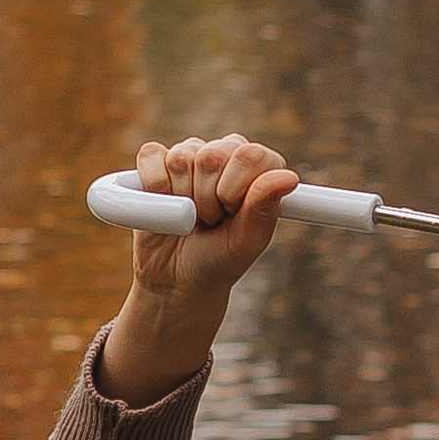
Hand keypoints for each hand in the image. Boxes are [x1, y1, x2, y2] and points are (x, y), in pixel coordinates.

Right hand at [97, 133, 302, 406]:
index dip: (240, 181)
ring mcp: (189, 162)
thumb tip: (288, 178)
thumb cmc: (217, 269)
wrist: (173, 288)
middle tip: (208, 225)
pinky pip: (151, 154)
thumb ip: (264, 211)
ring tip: (186, 222)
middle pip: (217, 151)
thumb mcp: (244, 247)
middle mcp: (225, 161)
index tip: (231, 211)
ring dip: (182, 193)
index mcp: (257, 174)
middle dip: (211, 194)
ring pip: (184, 153)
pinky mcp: (152, 169)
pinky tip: (160, 207)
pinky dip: (152, 179)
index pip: (255, 152)